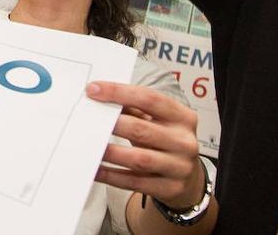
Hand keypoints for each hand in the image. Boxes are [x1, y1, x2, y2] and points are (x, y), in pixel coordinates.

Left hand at [86, 81, 204, 210]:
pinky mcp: (169, 188)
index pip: (149, 98)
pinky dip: (112, 175)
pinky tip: (95, 169)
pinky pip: (134, 182)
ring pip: (139, 159)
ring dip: (111, 152)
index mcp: (182, 117)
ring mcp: (179, 167)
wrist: (190, 178)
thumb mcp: (159, 121)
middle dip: (113, 124)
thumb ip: (135, 108)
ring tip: (89, 145)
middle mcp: (184, 141)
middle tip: (88, 119)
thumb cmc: (167, 142)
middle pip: (142, 129)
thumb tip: (100, 95)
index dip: (119, 92)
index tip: (93, 89)